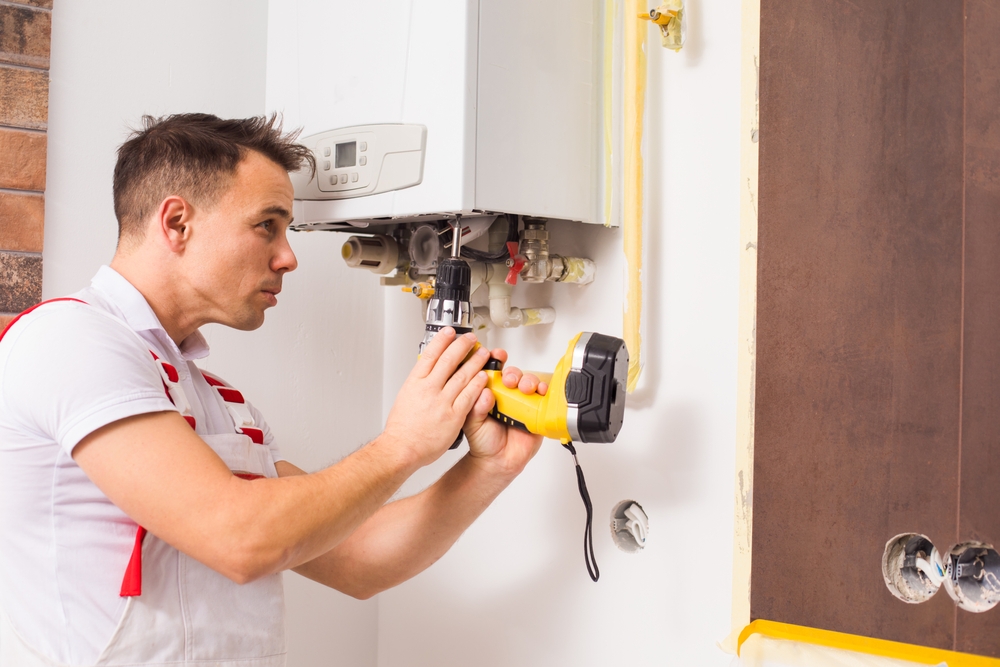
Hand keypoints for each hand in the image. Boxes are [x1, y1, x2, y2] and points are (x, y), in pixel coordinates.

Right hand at [383, 328, 490, 467]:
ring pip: (462, 375)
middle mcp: (428, 388)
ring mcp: (441, 401)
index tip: (450, 332)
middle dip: (463, 346)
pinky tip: (484, 376)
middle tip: (472, 339)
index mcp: (415, 382)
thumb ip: (419, 384)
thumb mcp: (406, 397)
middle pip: (449, 360)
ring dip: (475, 362)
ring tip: (484, 353)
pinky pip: (469, 395)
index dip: (442, 340)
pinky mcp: (453, 415)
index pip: (430, 354)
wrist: (402, 448)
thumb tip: (429, 374)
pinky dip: (478, 384)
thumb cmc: (402, 428)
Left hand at [462, 349, 543, 477]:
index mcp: (490, 392)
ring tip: (523, 388)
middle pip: (515, 374)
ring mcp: (523, 402)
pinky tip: (540, 393)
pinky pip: (544, 398)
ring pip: (531, 382)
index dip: (495, 359)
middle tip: (509, 379)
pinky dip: (545, 392)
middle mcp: (508, 395)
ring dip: (529, 380)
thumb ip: (475, 408)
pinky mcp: (537, 412)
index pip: (494, 370)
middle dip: (514, 372)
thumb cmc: (483, 440)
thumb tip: (484, 393)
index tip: (495, 354)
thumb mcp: (473, 422)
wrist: (497, 462)